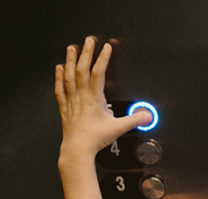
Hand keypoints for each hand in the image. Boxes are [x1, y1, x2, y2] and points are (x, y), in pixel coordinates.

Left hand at [54, 36, 150, 162]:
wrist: (77, 149)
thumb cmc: (95, 139)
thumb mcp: (119, 128)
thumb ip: (134, 120)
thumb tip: (148, 115)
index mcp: (94, 98)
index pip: (98, 73)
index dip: (103, 58)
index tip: (106, 47)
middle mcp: (81, 96)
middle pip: (82, 69)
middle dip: (86, 53)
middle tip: (89, 40)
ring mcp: (71, 100)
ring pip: (69, 75)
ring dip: (70, 60)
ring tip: (72, 48)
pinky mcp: (64, 107)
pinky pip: (60, 88)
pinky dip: (59, 77)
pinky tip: (59, 68)